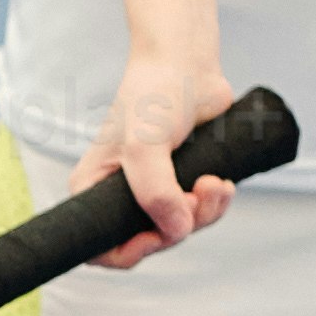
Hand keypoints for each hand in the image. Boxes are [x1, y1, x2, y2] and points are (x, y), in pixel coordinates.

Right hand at [104, 32, 248, 242]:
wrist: (188, 64)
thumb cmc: (153, 92)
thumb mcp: (145, 145)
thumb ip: (156, 194)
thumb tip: (177, 229)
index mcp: (93, 188)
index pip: (101, 249)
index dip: (130, 252)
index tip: (157, 234)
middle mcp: (120, 194)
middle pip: (149, 241)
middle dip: (180, 225)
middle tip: (197, 193)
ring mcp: (154, 189)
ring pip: (180, 228)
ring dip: (205, 212)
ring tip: (216, 182)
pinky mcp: (183, 181)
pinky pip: (201, 213)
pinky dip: (216, 203)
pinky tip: (222, 182)